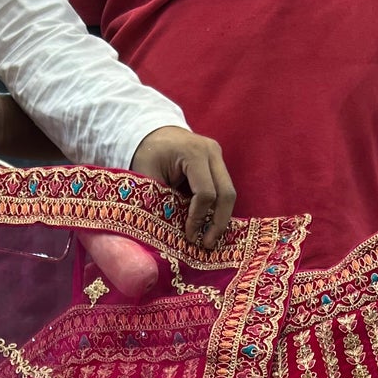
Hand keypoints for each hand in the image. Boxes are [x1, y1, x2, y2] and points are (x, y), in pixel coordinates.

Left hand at [129, 127, 234, 250]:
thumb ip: (161, 200)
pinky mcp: (218, 163)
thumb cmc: (148, 154)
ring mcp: (218, 156)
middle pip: (226, 193)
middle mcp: (212, 152)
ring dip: (221, 218)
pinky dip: (218, 209)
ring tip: (209, 238)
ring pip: (229, 193)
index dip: (198, 218)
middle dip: (219, 222)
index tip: (189, 235)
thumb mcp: (147, 177)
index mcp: (193, 153)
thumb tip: (171, 234)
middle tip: (208, 244)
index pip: (205, 193)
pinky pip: (224, 190)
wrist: (154, 132)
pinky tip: (208, 225)